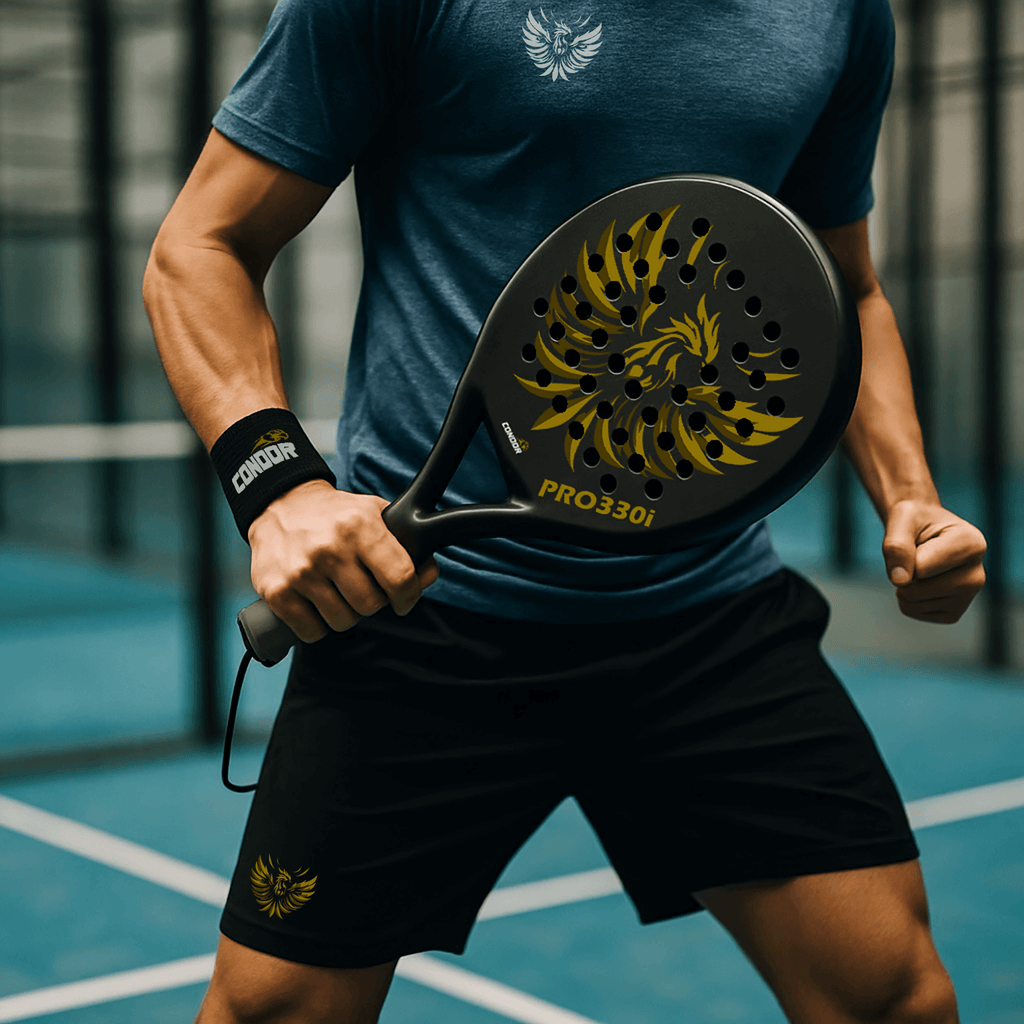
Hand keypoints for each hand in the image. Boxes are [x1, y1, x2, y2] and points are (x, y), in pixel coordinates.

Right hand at [247, 479, 439, 642]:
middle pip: (370, 606)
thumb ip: (406, 543)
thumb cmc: (334, 514)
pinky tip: (315, 601)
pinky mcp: (276, 592)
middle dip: (371, 601)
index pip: (399, 578)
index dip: (408, 596)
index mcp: (359, 526)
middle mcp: (329, 549)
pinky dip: (317, 624)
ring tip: (335, 590)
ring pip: (342, 621)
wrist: (280, 505)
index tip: (403, 599)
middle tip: (360, 585)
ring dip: (344, 613)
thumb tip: (427, 575)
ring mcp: (301, 572)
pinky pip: (312, 632)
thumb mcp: (374, 513)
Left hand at [882, 500, 985, 623]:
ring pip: (913, 603)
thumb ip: (897, 546)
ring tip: (920, 566)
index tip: (918, 540)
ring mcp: (968, 596)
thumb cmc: (914, 521)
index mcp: (972, 545)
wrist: (923, 529)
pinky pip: (912, 611)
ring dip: (903, 585)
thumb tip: (900, 582)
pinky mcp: (954, 611)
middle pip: (918, 590)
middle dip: (903, 574)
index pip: (921, 568)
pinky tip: (921, 581)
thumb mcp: (901, 520)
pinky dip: (905, 598)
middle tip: (916, 554)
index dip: (905, 557)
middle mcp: (977, 575)